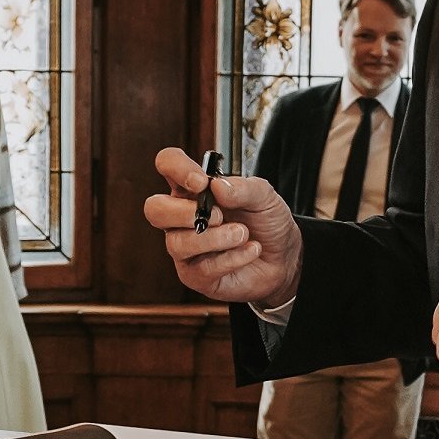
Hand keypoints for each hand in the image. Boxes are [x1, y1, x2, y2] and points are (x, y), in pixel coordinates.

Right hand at [144, 147, 302, 306]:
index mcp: (195, 189)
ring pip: (178, 243)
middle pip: (154, 208)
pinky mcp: (195, 274)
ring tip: (243, 234)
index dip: (176, 168)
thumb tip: (217, 185)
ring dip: (217, 238)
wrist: (284, 257)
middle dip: (183, 212)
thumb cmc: (267, 222)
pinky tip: (250, 250)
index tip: (201, 182)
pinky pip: (202, 268)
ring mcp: (186, 247)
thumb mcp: (265, 197)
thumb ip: (244, 188)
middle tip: (219, 215)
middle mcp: (183, 217)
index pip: (168, 165)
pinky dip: (232, 258)